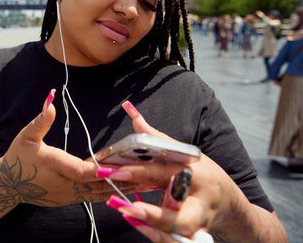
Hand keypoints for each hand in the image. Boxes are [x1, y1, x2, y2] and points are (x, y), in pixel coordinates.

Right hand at [0, 90, 136, 207]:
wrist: (7, 186)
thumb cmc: (18, 157)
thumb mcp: (26, 136)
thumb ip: (41, 120)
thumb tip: (51, 98)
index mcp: (54, 166)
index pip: (80, 171)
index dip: (99, 170)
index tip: (116, 166)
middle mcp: (63, 184)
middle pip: (96, 185)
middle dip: (120, 179)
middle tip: (144, 173)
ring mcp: (68, 195)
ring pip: (98, 194)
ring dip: (120, 188)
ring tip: (145, 182)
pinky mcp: (70, 199)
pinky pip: (94, 197)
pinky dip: (111, 193)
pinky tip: (128, 188)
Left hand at [105, 101, 233, 241]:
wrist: (229, 203)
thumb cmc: (200, 173)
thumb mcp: (184, 152)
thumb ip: (155, 137)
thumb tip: (130, 111)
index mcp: (193, 172)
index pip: (162, 171)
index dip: (136, 171)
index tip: (112, 171)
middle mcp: (198, 199)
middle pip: (181, 211)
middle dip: (154, 212)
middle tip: (126, 207)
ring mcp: (200, 221)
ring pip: (182, 232)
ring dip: (157, 230)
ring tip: (130, 218)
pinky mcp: (197, 235)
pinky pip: (180, 242)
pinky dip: (162, 239)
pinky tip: (141, 228)